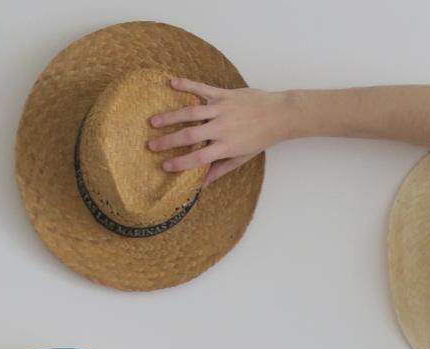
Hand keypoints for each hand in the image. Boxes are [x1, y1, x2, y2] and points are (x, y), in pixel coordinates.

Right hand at [147, 78, 292, 182]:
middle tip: (150, 145)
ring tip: (153, 121)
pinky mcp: (225, 94)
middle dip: (168, 141)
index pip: (198, 158)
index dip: (180, 163)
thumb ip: (220, 169)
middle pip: (190, 135)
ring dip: (171, 116)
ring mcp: (222, 108)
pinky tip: (172, 83)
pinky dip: (187, 85)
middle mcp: (222, 127)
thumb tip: (202, 184)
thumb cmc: (259, 139)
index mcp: (226, 146)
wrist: (279, 114)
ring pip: (192, 112)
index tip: (165, 166)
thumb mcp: (241, 158)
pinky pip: (203, 89)